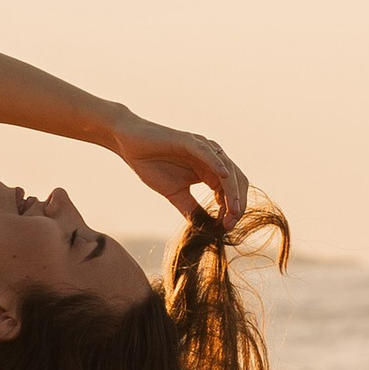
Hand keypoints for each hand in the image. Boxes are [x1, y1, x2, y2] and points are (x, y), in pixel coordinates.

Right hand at [117, 116, 246, 226]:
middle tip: (230, 224)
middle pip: (237, 181)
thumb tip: (204, 228)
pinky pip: (208, 153)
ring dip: (233, 191)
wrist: (130, 145)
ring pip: (227, 169)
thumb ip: (191, 208)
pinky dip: (217, 164)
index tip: (226, 228)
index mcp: (210, 171)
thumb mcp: (176, 194)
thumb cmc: (152, 165)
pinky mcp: (189, 141)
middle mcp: (212, 159)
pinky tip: (224, 176)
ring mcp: (203, 148)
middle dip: (238, 204)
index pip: (231, 192)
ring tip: (233, 210)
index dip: (233, 211)